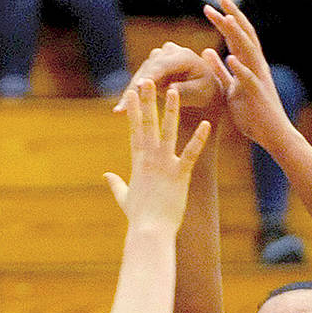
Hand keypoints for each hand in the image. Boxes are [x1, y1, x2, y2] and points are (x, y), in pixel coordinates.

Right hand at [105, 81, 211, 228]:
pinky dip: (199, 138)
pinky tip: (205, 123)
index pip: (135, 130)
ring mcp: (164, 165)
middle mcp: (150, 159)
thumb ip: (116, 185)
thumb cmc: (139, 218)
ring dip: (171, 110)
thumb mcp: (124, 198)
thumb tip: (106, 176)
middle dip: (147, 101)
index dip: (134, 110)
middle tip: (146, 80)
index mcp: (138, 162)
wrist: (149, 232)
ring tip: (173, 89)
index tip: (132, 92)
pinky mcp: (180, 175)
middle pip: (148, 124)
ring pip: (168, 132)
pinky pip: (191, 153)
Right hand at [116, 41, 221, 115]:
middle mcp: (169, 52)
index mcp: (184, 56)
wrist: (205, 88)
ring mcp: (158, 58)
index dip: (150, 75)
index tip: (139, 86)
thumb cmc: (206, 92)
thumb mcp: (201, 92)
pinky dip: (131, 96)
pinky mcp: (151, 68)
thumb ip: (186, 90)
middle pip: (148, 69)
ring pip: (141, 74)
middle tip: (124, 105)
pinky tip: (121, 110)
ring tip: (120, 111)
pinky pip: (139, 81)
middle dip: (136, 87)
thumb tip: (170, 88)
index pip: (163, 65)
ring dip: (130, 92)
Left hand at [201, 0, 292, 150]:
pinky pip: (249, 79)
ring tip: (226, 20)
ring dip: (237, 36)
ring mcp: (259, 79)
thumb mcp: (231, 88)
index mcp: (248, 64)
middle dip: (232, 17)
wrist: (272, 135)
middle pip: (245, 36)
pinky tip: (230, 58)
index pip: (236, 37)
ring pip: (249, 52)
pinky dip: (240, 68)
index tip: (209, 7)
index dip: (224, 21)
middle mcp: (256, 66)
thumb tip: (207, 51)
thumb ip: (220, 71)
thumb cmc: (252, 114)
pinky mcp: (258, 95)